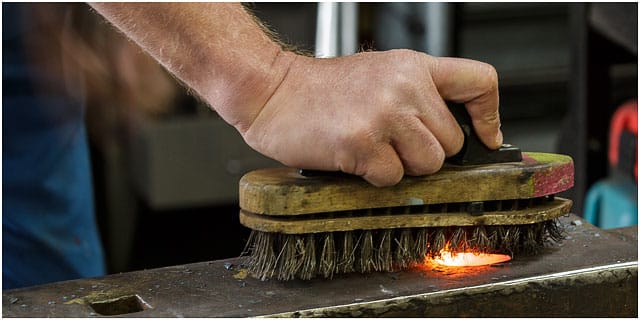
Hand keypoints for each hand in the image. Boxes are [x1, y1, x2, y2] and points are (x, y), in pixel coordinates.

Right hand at [241, 49, 502, 186]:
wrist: (272, 91)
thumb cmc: (320, 90)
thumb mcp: (379, 74)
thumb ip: (418, 97)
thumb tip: (454, 137)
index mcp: (413, 66)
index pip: (479, 82)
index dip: (489, 116)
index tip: (486, 138)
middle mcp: (405, 86)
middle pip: (452, 143)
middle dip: (425, 153)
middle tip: (390, 142)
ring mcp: (385, 114)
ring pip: (428, 165)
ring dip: (401, 167)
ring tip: (370, 147)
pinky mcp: (362, 143)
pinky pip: (392, 178)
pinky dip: (373, 176)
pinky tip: (352, 156)